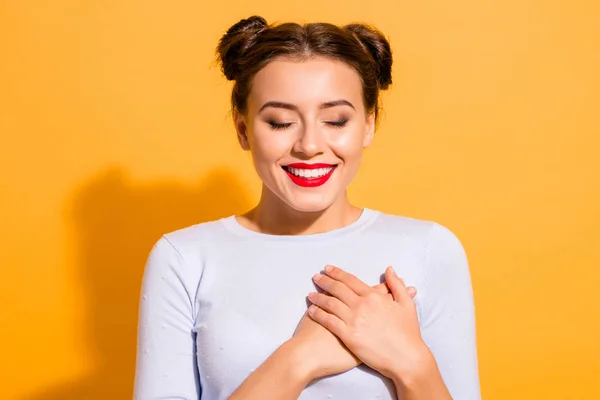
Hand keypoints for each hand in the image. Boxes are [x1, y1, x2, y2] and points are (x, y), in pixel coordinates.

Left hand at [307, 265, 427, 379]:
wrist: (406, 358)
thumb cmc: (408, 333)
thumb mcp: (407, 304)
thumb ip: (396, 285)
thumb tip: (389, 269)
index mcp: (374, 296)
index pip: (350, 280)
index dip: (337, 273)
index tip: (328, 269)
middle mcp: (361, 305)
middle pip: (337, 289)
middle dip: (324, 281)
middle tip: (315, 277)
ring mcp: (353, 321)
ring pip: (330, 304)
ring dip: (318, 297)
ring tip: (310, 294)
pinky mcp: (348, 336)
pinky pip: (329, 322)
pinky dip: (318, 314)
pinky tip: (311, 311)